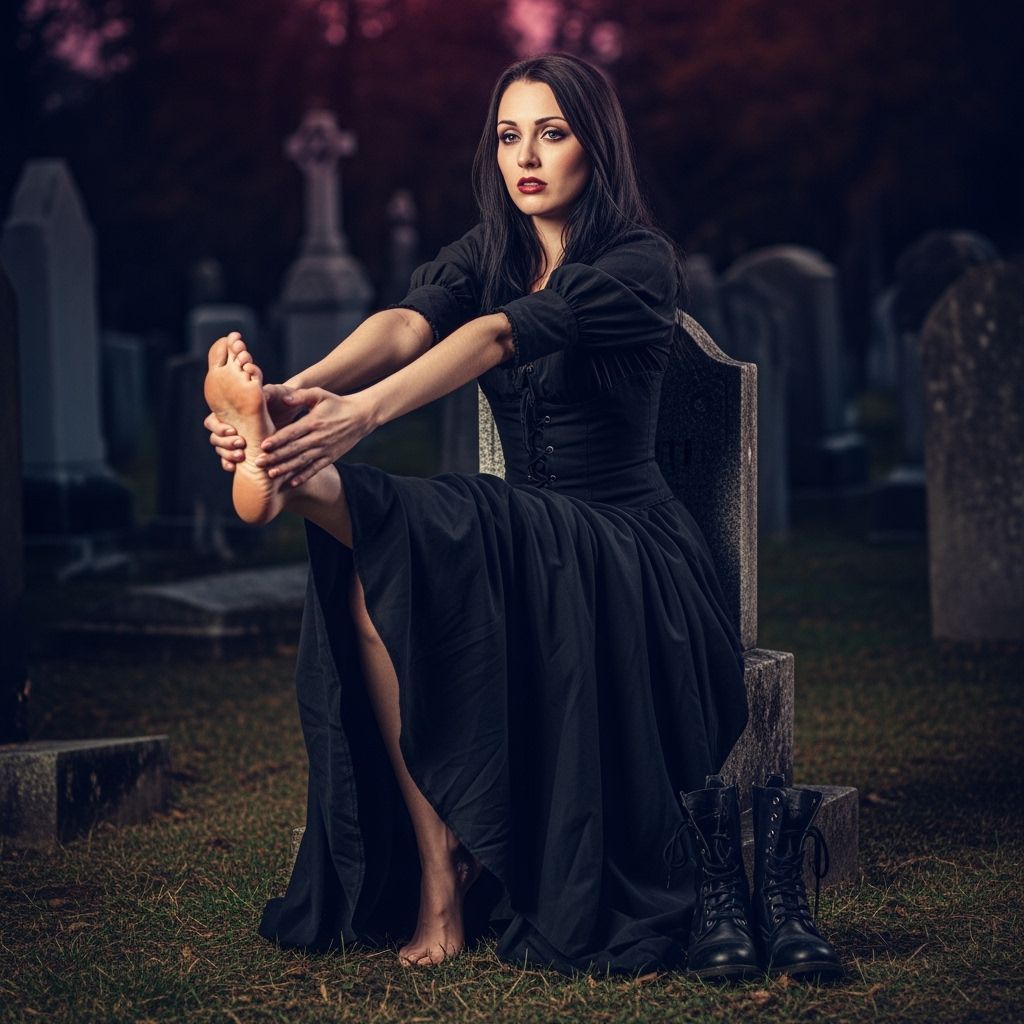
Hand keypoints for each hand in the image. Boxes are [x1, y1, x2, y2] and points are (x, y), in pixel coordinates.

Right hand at [204, 384, 300, 470]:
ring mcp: (235, 438)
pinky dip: (229, 464)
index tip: (234, 431)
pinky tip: (235, 468)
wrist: (291, 410)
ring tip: (242, 456)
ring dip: (228, 454)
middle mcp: (230, 424)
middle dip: (225, 443)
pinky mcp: (244, 450)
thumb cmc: (282, 398)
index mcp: (231, 410)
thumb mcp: (277, 394)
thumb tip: (264, 394)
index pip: (212, 421)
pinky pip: (229, 460)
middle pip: (215, 438)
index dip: (219, 428)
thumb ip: (268, 393)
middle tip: (241, 444)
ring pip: (221, 449)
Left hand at [255, 388, 375, 486]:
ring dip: (286, 469)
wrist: (361, 416)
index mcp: (313, 422)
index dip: (277, 440)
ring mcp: (325, 449)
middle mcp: (318, 438)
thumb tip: (283, 399)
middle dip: (275, 457)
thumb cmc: (336, 403)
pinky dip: (304, 476)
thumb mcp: (320, 394)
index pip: (292, 433)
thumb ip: (301, 396)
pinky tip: (291, 483)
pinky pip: (315, 469)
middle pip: (293, 449)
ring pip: (302, 461)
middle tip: (258, 463)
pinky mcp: (331, 457)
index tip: (263, 446)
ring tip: (271, 475)